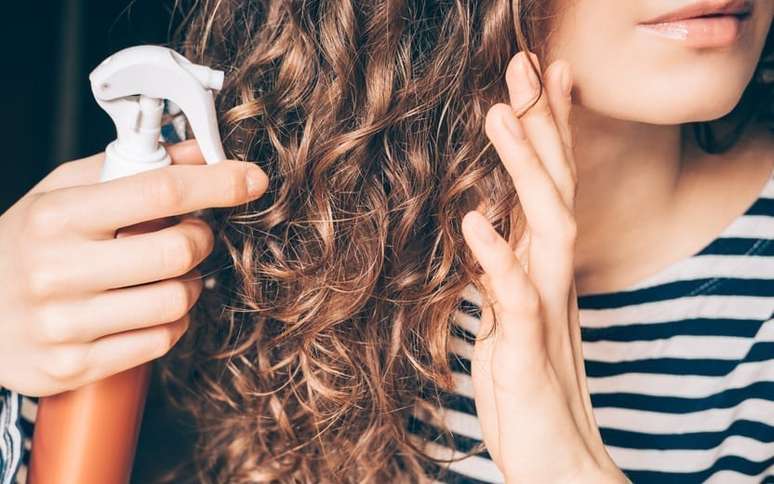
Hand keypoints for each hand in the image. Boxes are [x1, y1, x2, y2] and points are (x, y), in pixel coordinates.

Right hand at [0, 139, 268, 396]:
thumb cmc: (24, 245)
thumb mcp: (61, 193)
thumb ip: (128, 169)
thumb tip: (196, 152)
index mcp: (57, 216)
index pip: (159, 192)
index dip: (216, 183)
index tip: (249, 180)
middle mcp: (57, 270)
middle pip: (177, 252)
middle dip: (200, 239)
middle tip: (190, 234)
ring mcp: (64, 324)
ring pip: (176, 301)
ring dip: (190, 284)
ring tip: (167, 274)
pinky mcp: (74, 366)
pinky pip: (160, 341)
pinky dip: (172, 321)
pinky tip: (150, 308)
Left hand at [461, 51, 627, 482]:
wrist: (553, 461)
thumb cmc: (526, 390)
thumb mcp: (510, 319)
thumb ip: (504, 273)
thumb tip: (487, 232)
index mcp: (542, 269)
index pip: (551, 186)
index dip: (549, 131)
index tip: (541, 77)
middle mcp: (551, 280)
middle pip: (556, 189)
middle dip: (542, 125)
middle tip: (526, 65)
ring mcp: (545, 312)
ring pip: (548, 228)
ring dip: (525, 171)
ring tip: (500, 116)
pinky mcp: (528, 352)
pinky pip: (517, 298)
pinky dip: (497, 259)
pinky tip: (474, 223)